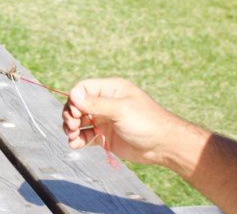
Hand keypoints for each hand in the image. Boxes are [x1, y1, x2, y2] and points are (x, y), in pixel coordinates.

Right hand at [62, 77, 183, 165]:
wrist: (165, 146)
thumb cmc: (147, 122)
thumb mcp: (120, 110)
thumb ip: (96, 103)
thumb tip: (73, 95)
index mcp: (110, 90)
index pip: (83, 88)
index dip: (74, 99)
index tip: (76, 112)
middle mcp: (105, 104)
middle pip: (78, 105)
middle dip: (71, 115)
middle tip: (73, 126)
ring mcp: (105, 120)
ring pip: (80, 122)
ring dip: (72, 128)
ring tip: (72, 137)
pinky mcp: (105, 137)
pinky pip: (86, 136)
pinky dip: (78, 140)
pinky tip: (75, 144)